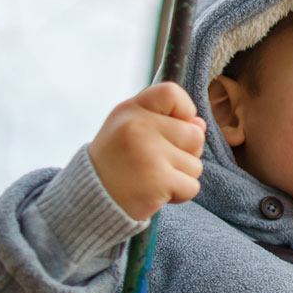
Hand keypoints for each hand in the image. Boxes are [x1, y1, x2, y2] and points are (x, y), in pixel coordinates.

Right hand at [88, 82, 205, 219]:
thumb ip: (166, 122)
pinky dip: (179, 194)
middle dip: (185, 153)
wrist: (91, 199)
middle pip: (195, 135)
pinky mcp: (159, 180)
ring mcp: (149, 153)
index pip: (171, 93)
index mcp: (130, 110)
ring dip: (180, 176)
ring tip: (152, 178)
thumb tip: (200, 125)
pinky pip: (192, 186)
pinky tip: (155, 192)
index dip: (184, 111)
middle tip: (157, 162)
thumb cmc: (117, 163)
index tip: (171, 128)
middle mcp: (138, 127)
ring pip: (196, 164)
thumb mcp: (131, 131)